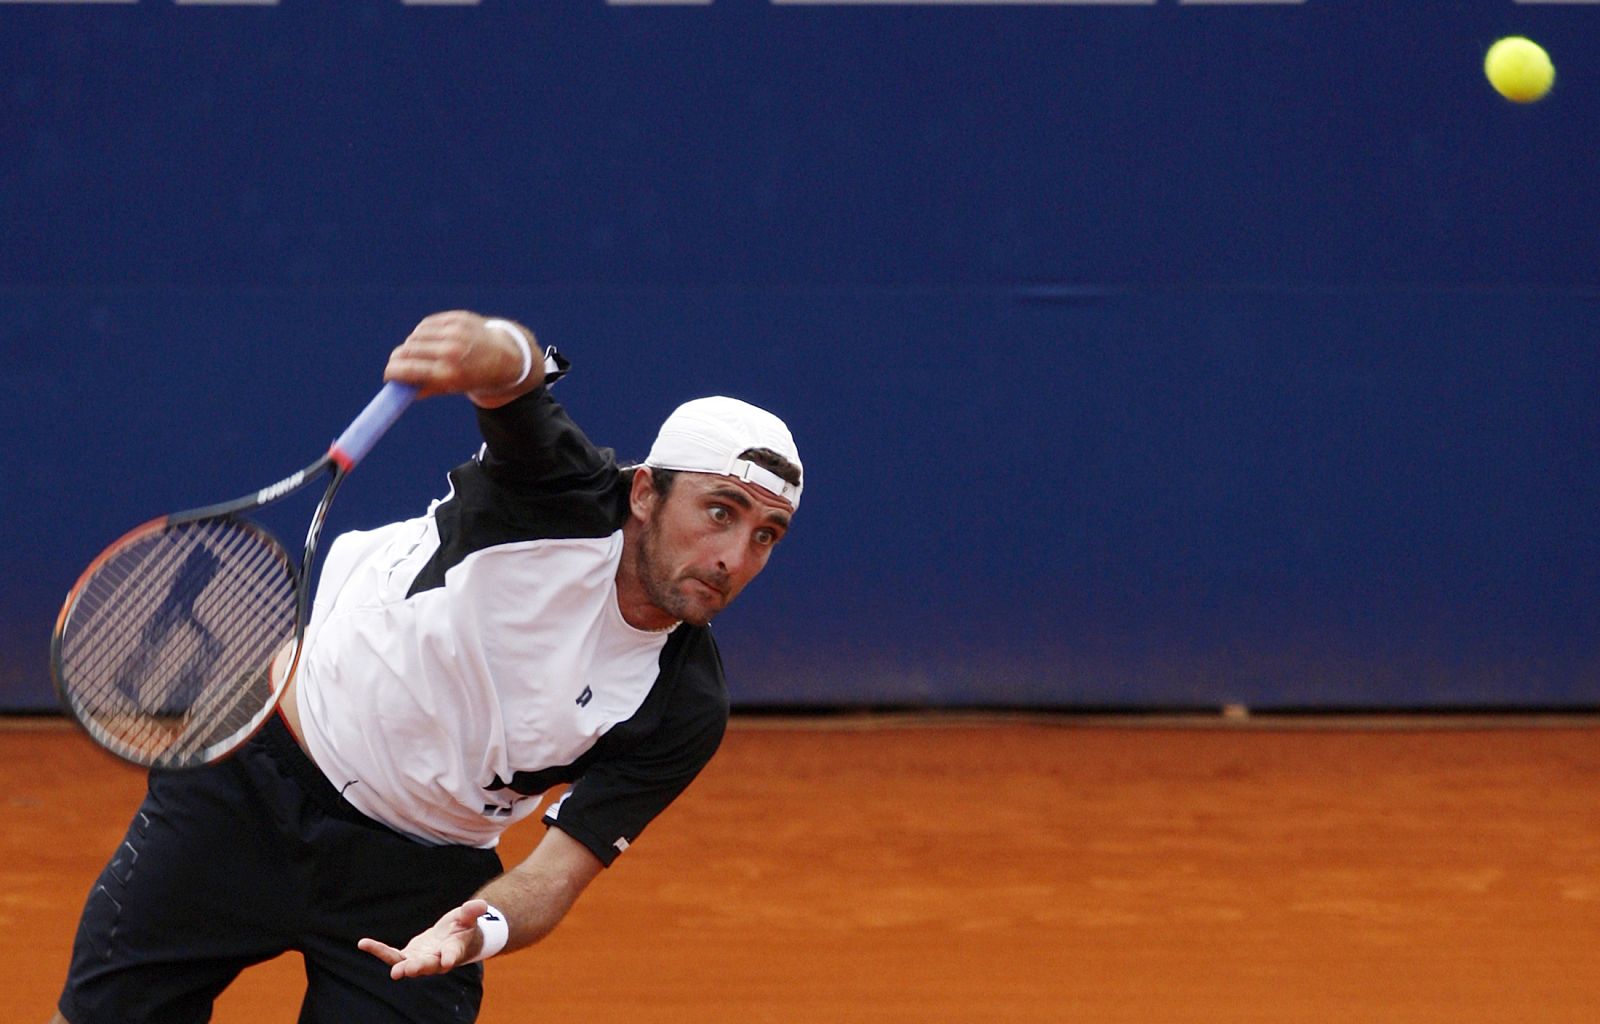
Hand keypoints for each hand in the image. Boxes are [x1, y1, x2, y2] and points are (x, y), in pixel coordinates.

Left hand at [358, 898, 489, 979]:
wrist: (453, 939)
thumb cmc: (463, 927)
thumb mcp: (468, 917)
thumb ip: (472, 912)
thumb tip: (481, 904)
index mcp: (454, 949)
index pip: (452, 955)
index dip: (450, 957)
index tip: (447, 961)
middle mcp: (436, 960)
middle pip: (427, 965)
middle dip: (417, 967)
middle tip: (406, 970)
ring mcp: (421, 960)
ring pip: (407, 964)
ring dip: (398, 965)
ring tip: (392, 971)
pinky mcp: (408, 957)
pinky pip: (392, 956)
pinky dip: (379, 950)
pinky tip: (363, 943)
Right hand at [384, 311, 536, 401]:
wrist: (504, 356)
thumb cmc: (475, 376)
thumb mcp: (454, 387)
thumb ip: (427, 388)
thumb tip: (401, 390)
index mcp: (449, 373)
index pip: (408, 369)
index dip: (392, 372)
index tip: (388, 375)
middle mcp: (451, 351)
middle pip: (408, 350)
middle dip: (397, 359)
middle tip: (396, 364)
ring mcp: (454, 332)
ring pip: (415, 336)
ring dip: (411, 345)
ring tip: (416, 353)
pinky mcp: (456, 318)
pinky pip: (426, 325)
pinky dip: (422, 333)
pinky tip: (427, 340)